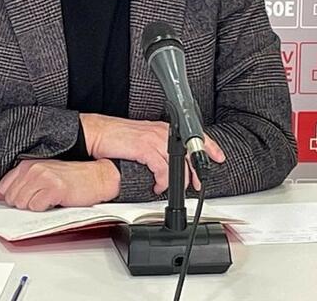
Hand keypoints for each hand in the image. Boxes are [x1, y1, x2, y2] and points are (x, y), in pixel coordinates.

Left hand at [0, 159, 119, 211]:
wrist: (95, 178)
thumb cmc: (70, 179)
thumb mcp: (41, 176)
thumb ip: (18, 184)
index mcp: (28, 164)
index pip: (4, 187)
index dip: (14, 197)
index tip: (27, 197)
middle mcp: (33, 168)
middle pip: (12, 198)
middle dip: (25, 203)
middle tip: (41, 198)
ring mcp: (43, 177)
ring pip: (22, 203)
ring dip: (35, 206)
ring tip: (48, 199)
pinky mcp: (53, 188)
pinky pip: (36, 207)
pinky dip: (45, 208)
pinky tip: (55, 201)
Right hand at [79, 114, 225, 194]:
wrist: (97, 133)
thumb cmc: (116, 138)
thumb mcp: (142, 139)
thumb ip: (157, 148)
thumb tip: (166, 164)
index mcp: (162, 128)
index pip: (193, 134)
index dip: (209, 145)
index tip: (218, 156)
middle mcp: (160, 131)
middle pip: (189, 151)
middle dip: (195, 172)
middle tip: (196, 185)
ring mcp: (153, 139)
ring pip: (177, 164)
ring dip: (177, 181)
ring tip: (168, 189)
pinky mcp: (144, 148)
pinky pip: (162, 169)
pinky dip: (162, 181)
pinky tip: (156, 187)